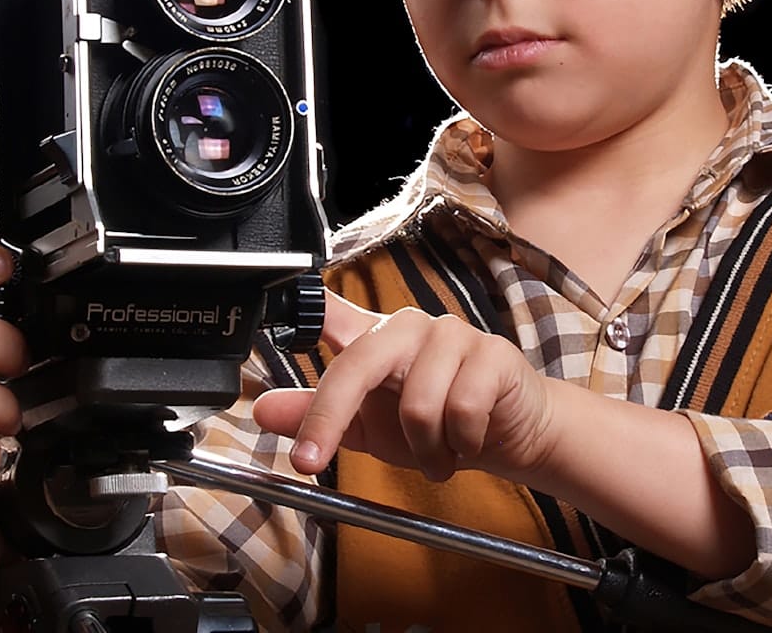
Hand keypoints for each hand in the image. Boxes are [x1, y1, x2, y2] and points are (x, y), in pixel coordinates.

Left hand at [253, 290, 554, 482]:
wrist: (509, 433)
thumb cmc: (436, 423)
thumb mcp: (364, 427)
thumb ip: (316, 416)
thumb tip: (262, 412)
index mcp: (372, 338)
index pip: (328, 310)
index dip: (300, 309)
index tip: (272, 311)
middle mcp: (407, 327)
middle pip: (358, 363)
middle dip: (331, 420)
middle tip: (314, 463)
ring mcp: (451, 334)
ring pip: (417, 403)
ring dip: (424, 449)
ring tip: (436, 456)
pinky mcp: (493, 353)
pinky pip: (463, 409)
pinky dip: (461, 442)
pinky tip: (467, 441)